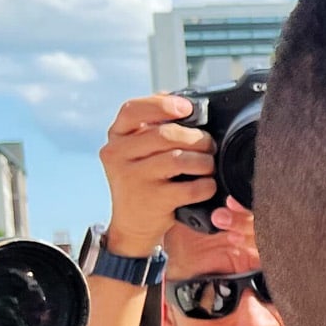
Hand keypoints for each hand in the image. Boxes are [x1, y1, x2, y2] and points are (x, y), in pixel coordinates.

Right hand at [99, 94, 214, 253]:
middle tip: (209, 144)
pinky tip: (206, 185)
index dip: (162, 105)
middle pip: (165, 134)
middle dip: (196, 137)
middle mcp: (118, 155)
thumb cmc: (143, 178)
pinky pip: (190, 187)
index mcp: (116, 137)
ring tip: (208, 165)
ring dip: (204, 161)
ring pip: (179, 159)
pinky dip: (206, 185)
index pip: (132, 110)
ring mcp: (133, 178)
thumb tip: (184, 101)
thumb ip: (153, 125)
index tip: (187, 109)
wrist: (131, 224)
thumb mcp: (137, 150)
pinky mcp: (152, 201)